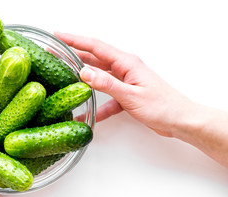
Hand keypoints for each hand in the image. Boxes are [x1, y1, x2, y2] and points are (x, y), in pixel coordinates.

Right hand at [55, 32, 194, 136]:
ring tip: (64, 78)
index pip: (96, 47)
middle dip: (74, 56)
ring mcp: (125, 82)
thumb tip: (84, 72)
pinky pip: (106, 98)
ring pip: (98, 77)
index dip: (75, 40)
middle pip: (94, 59)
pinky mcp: (126, 95)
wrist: (179, 120)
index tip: (59, 36)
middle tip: (55, 53)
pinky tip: (87, 115)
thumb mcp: (130, 95)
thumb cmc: (162, 106)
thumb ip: (106, 84)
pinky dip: (97, 106)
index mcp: (127, 63)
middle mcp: (125, 69)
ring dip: (82, 79)